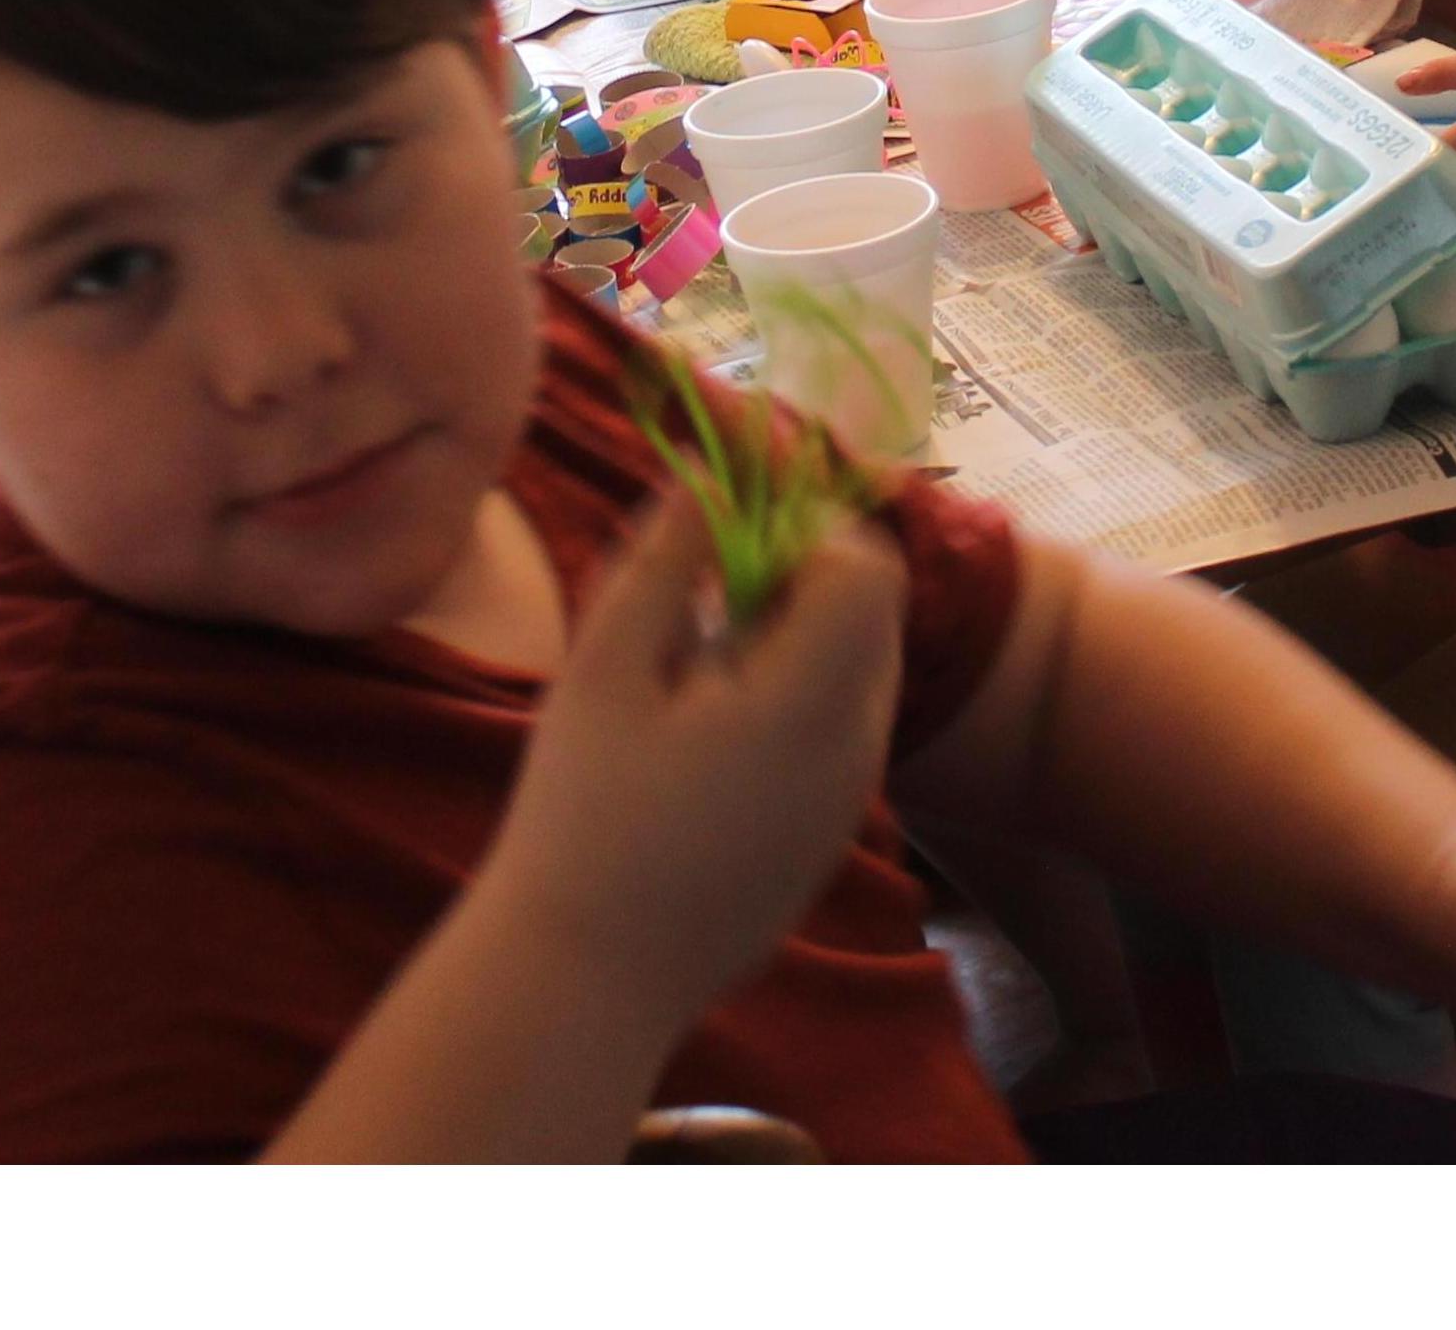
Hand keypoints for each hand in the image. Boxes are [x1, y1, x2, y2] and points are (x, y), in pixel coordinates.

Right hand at [479, 490, 907, 1034]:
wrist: (589, 978)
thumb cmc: (582, 816)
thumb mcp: (604, 667)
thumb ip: (665, 561)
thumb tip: (709, 477)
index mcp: (806, 703)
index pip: (869, 568)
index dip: (808, 529)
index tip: (730, 538)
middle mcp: (854, 752)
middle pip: (874, 614)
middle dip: (803, 576)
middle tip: (706, 591)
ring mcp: (848, 803)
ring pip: (860, 671)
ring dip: (798, 637)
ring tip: (696, 667)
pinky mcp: (828, 839)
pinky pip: (839, 731)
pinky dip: (795, 698)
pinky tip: (705, 736)